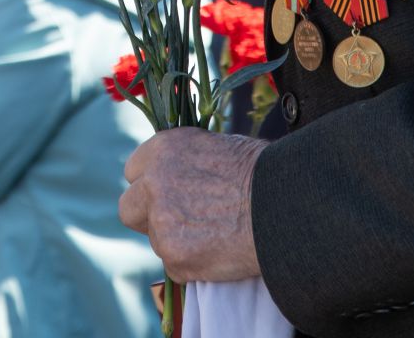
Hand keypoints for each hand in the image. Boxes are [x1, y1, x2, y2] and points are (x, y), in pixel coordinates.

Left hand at [119, 128, 266, 282]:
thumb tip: (183, 175)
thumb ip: (187, 163)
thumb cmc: (263, 171)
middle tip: (179, 221)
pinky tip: (221, 251)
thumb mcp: (218, 146)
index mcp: (162, 150)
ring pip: (156, 240)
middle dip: (148, 216)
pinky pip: (176, 266)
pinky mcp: (175, 256)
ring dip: (177, 241)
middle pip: (130, 208)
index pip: (134, 172)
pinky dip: (193, 264)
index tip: (168, 194)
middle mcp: (154, 183)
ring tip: (215, 235)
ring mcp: (161, 222)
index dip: (151, 184)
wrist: (283, 205)